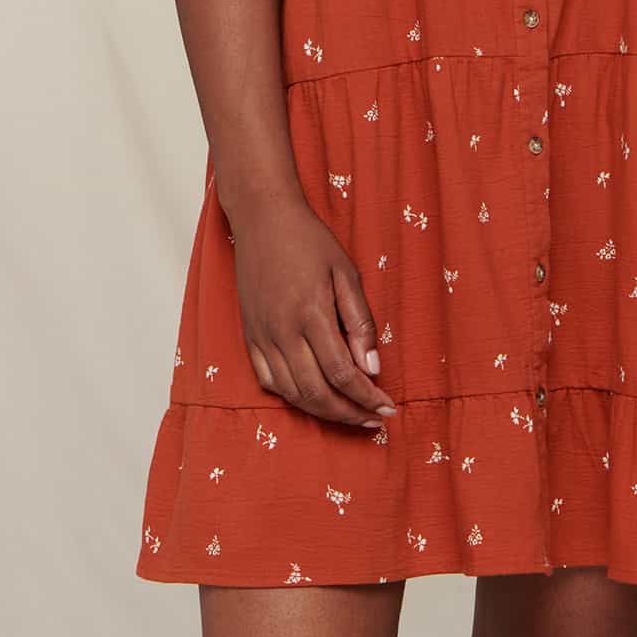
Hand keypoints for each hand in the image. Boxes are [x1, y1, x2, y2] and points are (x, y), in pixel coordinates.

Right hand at [230, 196, 397, 428]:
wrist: (263, 217)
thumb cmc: (309, 240)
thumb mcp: (345, 271)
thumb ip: (360, 321)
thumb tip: (372, 367)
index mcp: (311, 314)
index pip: (342, 373)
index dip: (367, 397)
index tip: (387, 407)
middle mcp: (282, 331)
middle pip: (316, 392)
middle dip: (349, 413)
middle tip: (374, 419)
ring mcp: (262, 336)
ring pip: (292, 393)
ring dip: (323, 411)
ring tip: (350, 414)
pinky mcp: (249, 336)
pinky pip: (268, 381)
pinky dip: (293, 397)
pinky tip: (313, 397)